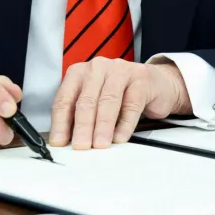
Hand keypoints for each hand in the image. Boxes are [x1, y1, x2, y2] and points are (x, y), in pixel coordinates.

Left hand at [49, 58, 191, 149]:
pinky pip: (131, 104)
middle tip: (80, 146)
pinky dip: (125, 124)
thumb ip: (80, 116)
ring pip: (108, 100)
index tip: (60, 142)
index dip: (61, 122)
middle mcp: (97, 68)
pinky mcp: (141, 80)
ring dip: (102, 126)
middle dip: (82, 126)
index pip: (65, 98)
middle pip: (86, 100)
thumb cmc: (120, 93)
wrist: (155, 82)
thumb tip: (68, 142)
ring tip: (99, 144)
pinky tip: (120, 137)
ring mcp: (120, 71)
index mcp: (79, 72)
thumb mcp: (95, 101)